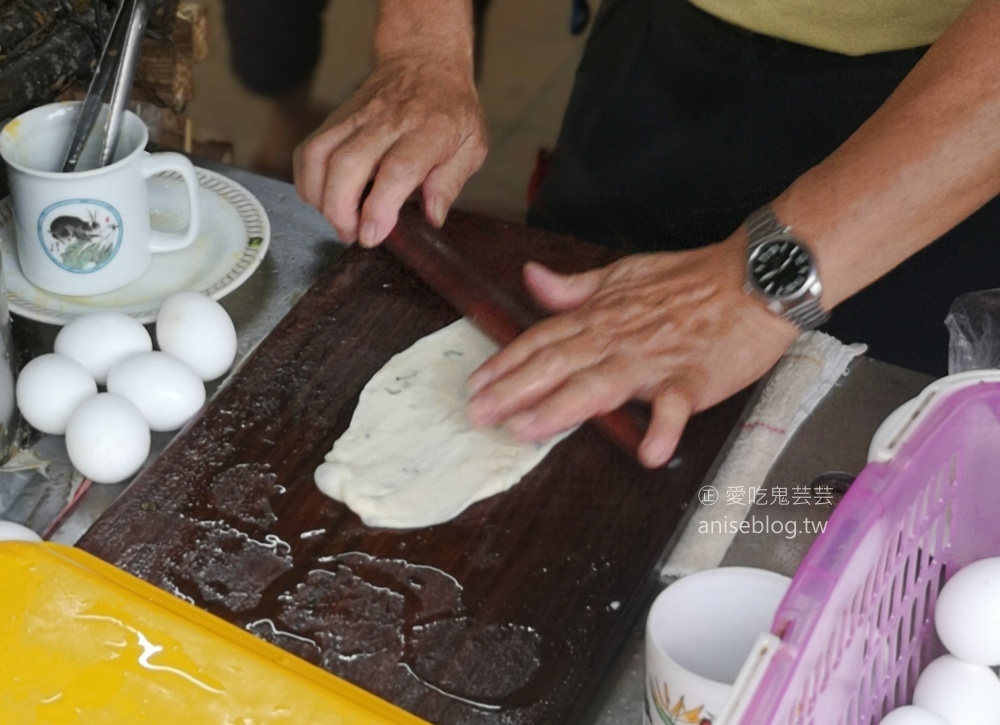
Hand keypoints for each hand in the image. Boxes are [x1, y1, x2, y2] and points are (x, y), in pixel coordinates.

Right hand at [293, 53, 487, 246]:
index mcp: (429, 130)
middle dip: (341, 210)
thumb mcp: (472, 145)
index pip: (397, 169)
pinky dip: (307, 180)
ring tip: (338, 220)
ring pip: (320, 156)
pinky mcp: (335, 118)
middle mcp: (388, 121)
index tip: (372, 235)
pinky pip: (309, 150)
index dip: (380, 207)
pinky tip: (322, 198)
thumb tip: (432, 217)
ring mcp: (356, 117)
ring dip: (320, 198)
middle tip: (354, 234)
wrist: (424, 61)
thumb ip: (450, 182)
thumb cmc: (450, 109)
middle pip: (348, 165)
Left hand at [466, 238, 799, 467]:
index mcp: (601, 316)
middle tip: (478, 414)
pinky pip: (676, 406)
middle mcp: (618, 338)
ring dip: (561, 408)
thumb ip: (575, 287)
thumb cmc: (690, 279)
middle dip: (513, 390)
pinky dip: (663, 428)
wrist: (754, 277)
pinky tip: (649, 454)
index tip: (475, 384)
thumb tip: (532, 279)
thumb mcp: (624, 274)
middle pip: (557, 363)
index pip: (543, 338)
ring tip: (526, 430)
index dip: (506, 362)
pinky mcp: (693, 378)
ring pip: (599, 384)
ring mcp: (654, 360)